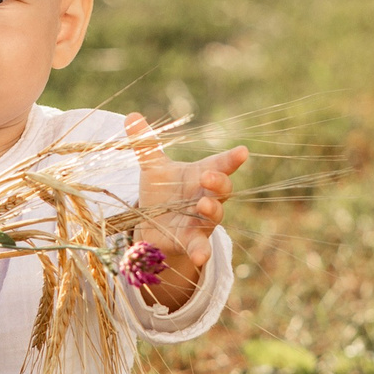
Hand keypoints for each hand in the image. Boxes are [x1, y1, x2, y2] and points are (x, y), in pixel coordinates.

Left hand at [125, 114, 246, 311]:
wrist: (155, 225)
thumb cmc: (162, 192)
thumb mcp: (153, 168)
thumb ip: (145, 144)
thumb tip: (131, 116)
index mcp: (200, 175)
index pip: (220, 164)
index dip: (232, 158)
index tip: (242, 151)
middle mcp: (206, 196)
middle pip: (222, 189)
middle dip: (218, 182)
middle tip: (208, 175)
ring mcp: (201, 220)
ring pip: (215, 215)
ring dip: (212, 210)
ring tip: (203, 205)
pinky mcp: (191, 241)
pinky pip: (200, 247)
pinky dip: (201, 252)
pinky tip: (200, 257)